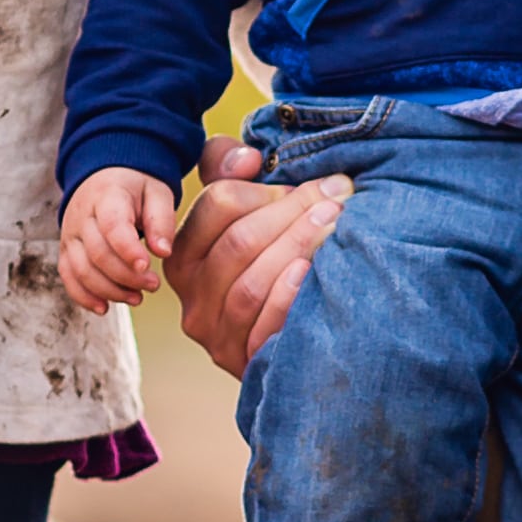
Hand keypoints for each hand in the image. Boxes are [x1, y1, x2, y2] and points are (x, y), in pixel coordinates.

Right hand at [60, 169, 178, 311]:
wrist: (106, 177)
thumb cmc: (137, 188)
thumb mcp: (157, 193)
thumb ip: (161, 220)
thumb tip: (163, 253)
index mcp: (107, 196)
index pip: (112, 226)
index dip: (128, 250)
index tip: (148, 267)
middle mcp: (81, 216)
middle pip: (97, 254)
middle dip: (126, 277)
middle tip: (153, 286)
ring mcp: (70, 234)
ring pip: (81, 270)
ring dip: (109, 291)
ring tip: (137, 299)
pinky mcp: (66, 250)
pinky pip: (68, 277)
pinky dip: (84, 296)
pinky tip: (104, 308)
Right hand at [163, 134, 350, 377]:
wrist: (284, 341)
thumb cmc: (265, 256)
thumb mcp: (240, 208)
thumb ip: (228, 169)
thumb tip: (248, 159)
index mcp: (183, 252)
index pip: (217, 205)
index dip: (267, 189)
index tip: (309, 184)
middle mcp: (189, 295)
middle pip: (238, 243)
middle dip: (292, 214)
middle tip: (337, 198)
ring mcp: (213, 333)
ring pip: (250, 285)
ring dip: (297, 248)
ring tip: (335, 224)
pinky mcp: (240, 362)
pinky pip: (262, 327)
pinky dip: (286, 296)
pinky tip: (312, 272)